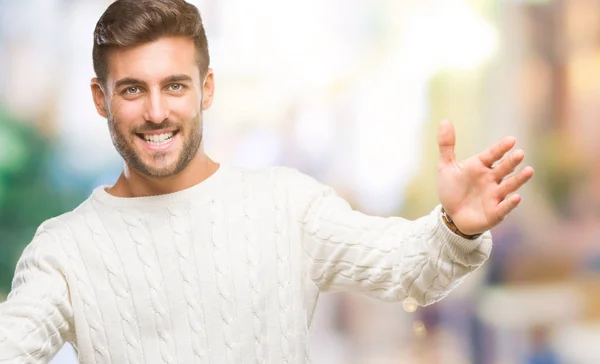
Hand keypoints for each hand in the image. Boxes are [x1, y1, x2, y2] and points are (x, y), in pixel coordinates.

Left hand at [436, 120, 533, 234]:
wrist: (450, 215)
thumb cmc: (452, 189)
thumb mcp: (446, 166)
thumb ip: (446, 145)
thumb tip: (445, 120)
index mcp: (480, 166)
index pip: (492, 155)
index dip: (501, 148)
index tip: (511, 140)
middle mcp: (491, 179)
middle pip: (504, 169)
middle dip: (511, 162)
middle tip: (519, 153)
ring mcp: (495, 196)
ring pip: (509, 186)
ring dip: (519, 179)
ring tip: (529, 171)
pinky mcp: (495, 212)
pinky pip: (504, 207)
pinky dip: (510, 203)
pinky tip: (516, 197)